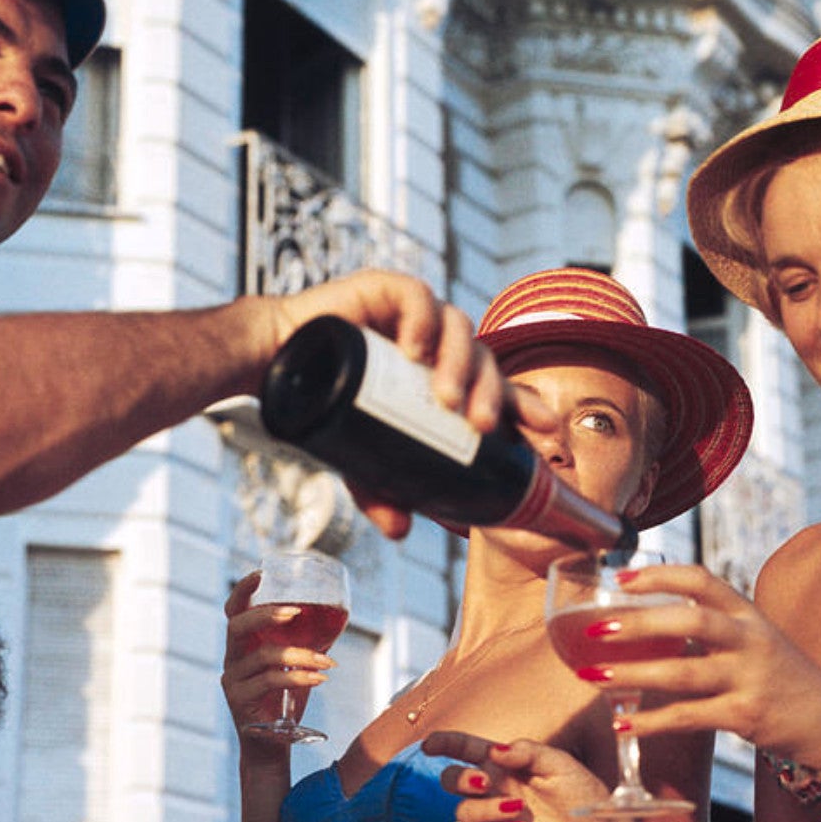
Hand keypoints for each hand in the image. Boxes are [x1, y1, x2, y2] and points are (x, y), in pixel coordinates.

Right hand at [221, 572, 333, 746]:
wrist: (272, 745)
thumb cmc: (284, 702)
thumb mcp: (294, 667)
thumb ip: (303, 645)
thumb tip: (334, 619)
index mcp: (242, 646)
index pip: (233, 612)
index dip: (243, 591)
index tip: (261, 574)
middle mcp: (231, 660)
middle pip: (237, 626)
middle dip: (266, 614)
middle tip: (296, 612)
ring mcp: (232, 681)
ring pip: (264, 656)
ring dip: (301, 655)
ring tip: (328, 663)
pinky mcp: (239, 700)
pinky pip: (270, 681)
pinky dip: (299, 677)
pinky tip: (320, 678)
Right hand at [275, 272, 556, 537]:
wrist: (274, 361)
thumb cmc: (326, 402)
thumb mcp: (359, 454)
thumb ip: (380, 488)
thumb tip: (400, 532)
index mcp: (442, 375)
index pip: (495, 387)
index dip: (523, 405)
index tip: (546, 431)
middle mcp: (436, 344)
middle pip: (483, 361)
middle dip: (490, 393)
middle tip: (480, 426)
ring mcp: (414, 315)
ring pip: (458, 329)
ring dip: (460, 363)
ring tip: (446, 398)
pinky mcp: (385, 289)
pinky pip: (417, 297)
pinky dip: (423, 320)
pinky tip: (417, 347)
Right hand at [422, 730, 631, 821]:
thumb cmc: (583, 794)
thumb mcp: (560, 763)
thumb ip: (527, 751)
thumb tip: (494, 751)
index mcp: (505, 765)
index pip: (466, 751)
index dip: (445, 744)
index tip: (429, 745)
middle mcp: (494, 791)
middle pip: (452, 781)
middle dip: (460, 779)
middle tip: (485, 782)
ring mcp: (495, 820)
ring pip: (462, 812)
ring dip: (484, 809)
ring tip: (517, 810)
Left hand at [578, 564, 820, 766]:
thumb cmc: (777, 672)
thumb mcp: (752, 634)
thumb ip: (709, 622)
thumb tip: (643, 614)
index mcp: (746, 612)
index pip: (700, 580)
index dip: (658, 576)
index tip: (619, 579)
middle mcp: (749, 640)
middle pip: (691, 620)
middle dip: (639, 623)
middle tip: (596, 630)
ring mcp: (748, 678)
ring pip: (683, 673)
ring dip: (633, 675)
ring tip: (593, 678)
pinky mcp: (744, 716)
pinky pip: (688, 717)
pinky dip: (651, 722)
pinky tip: (622, 724)